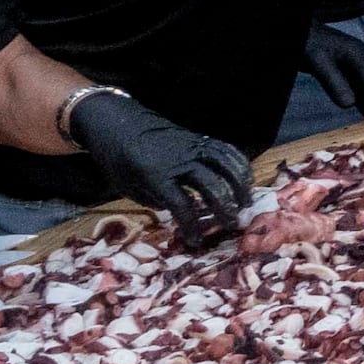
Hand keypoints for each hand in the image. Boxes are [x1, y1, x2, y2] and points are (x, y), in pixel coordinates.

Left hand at [68, 90, 250, 247]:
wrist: (117, 122)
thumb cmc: (117, 159)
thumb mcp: (127, 187)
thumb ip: (155, 199)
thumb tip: (180, 210)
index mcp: (156, 176)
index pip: (182, 205)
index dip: (191, 225)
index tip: (196, 241)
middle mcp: (180, 160)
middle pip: (211, 185)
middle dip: (224, 206)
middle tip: (231, 222)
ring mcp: (193, 147)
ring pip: (225, 165)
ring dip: (239, 185)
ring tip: (246, 202)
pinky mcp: (199, 138)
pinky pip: (226, 150)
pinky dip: (239, 164)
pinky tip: (244, 178)